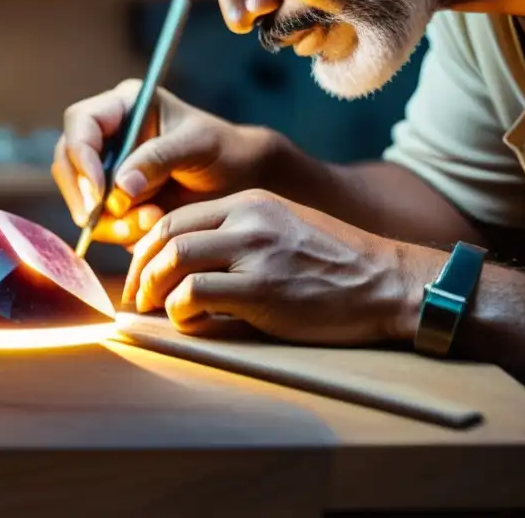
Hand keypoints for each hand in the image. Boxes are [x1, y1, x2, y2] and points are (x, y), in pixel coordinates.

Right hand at [51, 79, 281, 246]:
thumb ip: (158, 159)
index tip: (100, 192)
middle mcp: (107, 136)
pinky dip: (119, 231)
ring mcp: (106, 169)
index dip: (82, 157)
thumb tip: (118, 188)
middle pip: (67, 162)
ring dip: (107, 219)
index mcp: (123, 107)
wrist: (241, 181)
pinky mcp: (113, 201)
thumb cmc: (223, 150)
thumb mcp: (198, 145)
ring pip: (79, 197)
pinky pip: (98, 221)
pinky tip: (151, 225)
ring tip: (151, 220)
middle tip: (110, 216)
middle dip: (85, 194)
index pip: (81, 123)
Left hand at [122, 189, 444, 344]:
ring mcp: (255, 252)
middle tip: (136, 297)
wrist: (388, 282)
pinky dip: (181, 311)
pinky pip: (195, 293)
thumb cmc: (335, 264)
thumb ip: (236, 236)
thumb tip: (182, 264)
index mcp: (249, 202)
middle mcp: (248, 220)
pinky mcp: (263, 289)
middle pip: (166, 235)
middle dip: (140, 269)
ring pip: (174, 259)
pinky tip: (190, 322)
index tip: (141, 272)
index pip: (176, 217)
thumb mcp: (282, 229)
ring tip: (155, 310)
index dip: (147, 247)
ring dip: (153, 289)